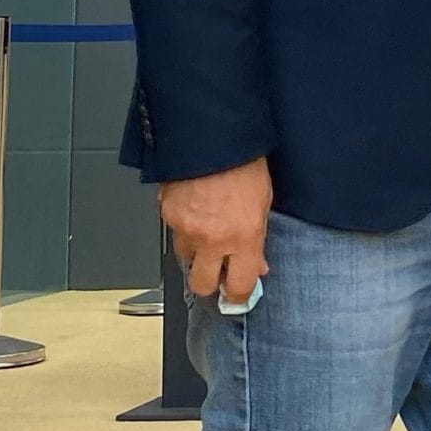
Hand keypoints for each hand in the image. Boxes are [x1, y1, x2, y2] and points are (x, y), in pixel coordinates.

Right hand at [160, 156, 272, 303]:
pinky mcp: (166, 215)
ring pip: (185, 257)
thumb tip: (256, 264)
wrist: (213, 134)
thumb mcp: (263, 202)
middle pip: (202, 285)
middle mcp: (213, 238)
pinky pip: (173, 231)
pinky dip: (183, 226)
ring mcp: (186, 228)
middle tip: (217, 271)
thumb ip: (257, 239)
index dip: (237, 296)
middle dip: (209, 282)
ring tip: (208, 226)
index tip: (238, 296)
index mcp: (243, 236)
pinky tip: (195, 208)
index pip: (238, 286)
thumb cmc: (243, 161)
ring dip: (196, 250)